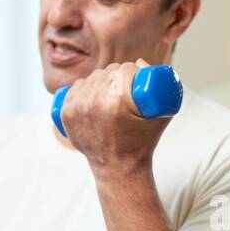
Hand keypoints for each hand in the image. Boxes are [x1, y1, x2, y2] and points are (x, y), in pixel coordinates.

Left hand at [58, 59, 170, 174]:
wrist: (118, 168)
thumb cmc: (143, 142)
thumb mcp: (162, 115)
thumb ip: (163, 87)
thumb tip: (139, 62)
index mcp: (117, 102)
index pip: (125, 69)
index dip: (133, 69)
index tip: (136, 77)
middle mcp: (94, 103)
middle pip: (108, 71)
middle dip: (118, 73)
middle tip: (125, 83)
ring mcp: (78, 109)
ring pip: (91, 77)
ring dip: (102, 78)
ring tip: (110, 88)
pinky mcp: (66, 114)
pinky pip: (75, 87)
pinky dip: (84, 86)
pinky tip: (91, 90)